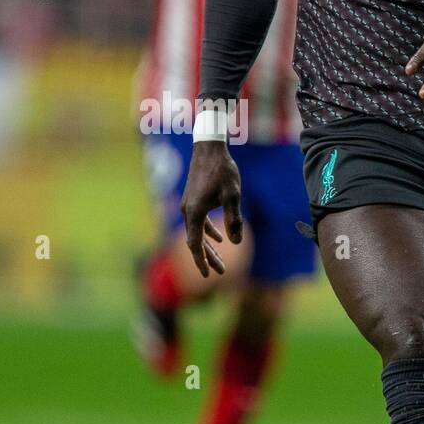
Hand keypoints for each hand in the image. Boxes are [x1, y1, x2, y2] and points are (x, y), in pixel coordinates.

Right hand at [180, 141, 242, 276]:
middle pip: (196, 241)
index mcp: (195, 212)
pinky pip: (199, 222)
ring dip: (208, 247)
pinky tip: (219, 239)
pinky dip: (208, 232)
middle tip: (220, 272)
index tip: (208, 275)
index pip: (195, 244)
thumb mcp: (232, 195)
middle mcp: (187, 211)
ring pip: (197, 233)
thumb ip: (234, 220)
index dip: (202, 261)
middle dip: (208, 258)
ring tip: (220, 260)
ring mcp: (188, 205)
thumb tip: (236, 243)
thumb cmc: (222, 171)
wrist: (209, 149)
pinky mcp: (193, 200)